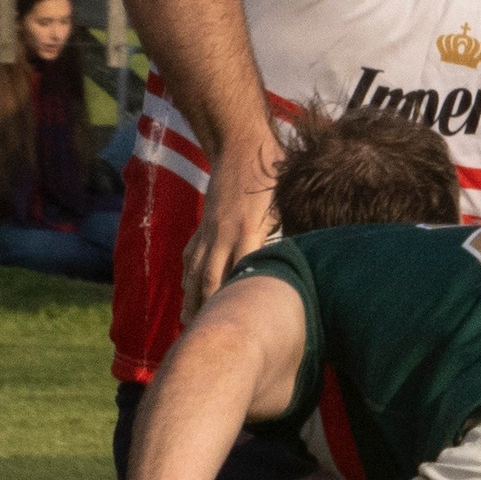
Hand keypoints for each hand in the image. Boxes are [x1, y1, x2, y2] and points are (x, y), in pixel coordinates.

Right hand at [180, 134, 280, 320]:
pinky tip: (186, 291)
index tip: (235, 325)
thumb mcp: (284, 203)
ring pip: (196, 271)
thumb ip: (284, 233)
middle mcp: (224, 234)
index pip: (239, 274)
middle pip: (210, 280)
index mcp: (248, 231)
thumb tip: (294, 263)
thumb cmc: (271, 173)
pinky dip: (188, 275)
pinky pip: (191, 255)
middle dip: (206, 310)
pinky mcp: (204, 224)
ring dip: (191, 298)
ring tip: (189, 324)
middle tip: (205, 336)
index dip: (234, 301)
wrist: (241, 143)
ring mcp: (210, 230)